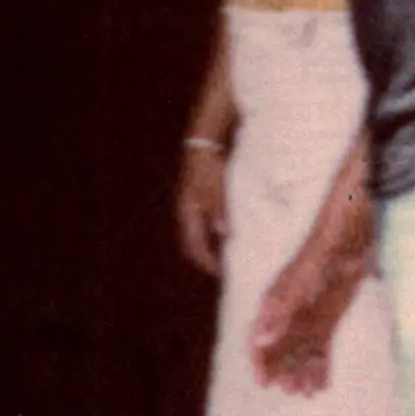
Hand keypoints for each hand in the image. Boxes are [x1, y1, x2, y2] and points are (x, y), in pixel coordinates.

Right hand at [175, 146, 228, 274]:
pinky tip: (228, 229)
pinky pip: (204, 222)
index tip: (220, 272)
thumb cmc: (208, 165)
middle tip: (223, 267)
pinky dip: (213, 231)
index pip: (193, 245)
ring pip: (198, 232)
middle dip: (206, 256)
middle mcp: (187, 212)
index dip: (205, 261)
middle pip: (193, 242)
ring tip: (227, 251)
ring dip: (210, 244)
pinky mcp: (199, 198)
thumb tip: (223, 233)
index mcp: (187, 212)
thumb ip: (218, 209)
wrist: (202, 143)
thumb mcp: (214, 187)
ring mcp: (191, 205)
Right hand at [249, 242, 365, 395]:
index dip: (259, 361)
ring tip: (303, 393)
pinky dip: (320, 367)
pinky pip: (320, 350)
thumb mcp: (297, 289)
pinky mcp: (327, 321)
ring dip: (301, 373)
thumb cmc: (318, 261)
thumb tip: (260, 341)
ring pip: (300, 354)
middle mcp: (287, 317)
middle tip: (287, 390)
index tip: (263, 382)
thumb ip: (279, 316)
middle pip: (279, 350)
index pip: (259, 339)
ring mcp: (308, 320)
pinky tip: (322, 385)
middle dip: (281, 371)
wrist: (346, 244)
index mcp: (273, 306)